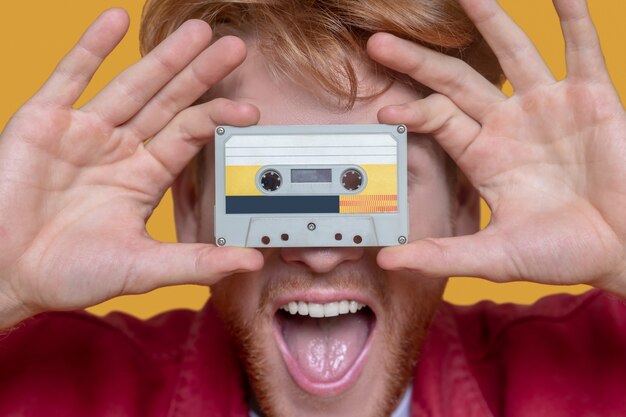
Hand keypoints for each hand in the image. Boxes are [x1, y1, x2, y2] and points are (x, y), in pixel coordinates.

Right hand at [0, 9, 262, 327]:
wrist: (8, 275)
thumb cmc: (72, 273)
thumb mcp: (143, 267)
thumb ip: (197, 261)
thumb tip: (251, 261)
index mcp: (145, 175)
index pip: (190, 134)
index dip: (219, 118)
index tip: (250, 109)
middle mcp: (121, 148)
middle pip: (169, 101)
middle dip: (200, 73)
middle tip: (233, 47)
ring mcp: (84, 131)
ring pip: (132, 84)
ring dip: (163, 57)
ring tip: (196, 31)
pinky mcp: (44, 121)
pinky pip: (71, 76)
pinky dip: (91, 48)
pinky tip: (114, 20)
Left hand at [368, 0, 625, 293]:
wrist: (622, 251)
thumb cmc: (561, 254)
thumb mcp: (493, 255)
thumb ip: (441, 255)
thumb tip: (386, 262)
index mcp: (484, 156)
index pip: (439, 120)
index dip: (413, 113)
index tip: (385, 112)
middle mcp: (509, 125)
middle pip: (457, 81)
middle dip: (419, 62)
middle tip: (379, 42)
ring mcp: (549, 107)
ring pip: (513, 53)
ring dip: (489, 21)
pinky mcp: (592, 98)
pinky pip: (582, 48)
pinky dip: (572, 18)